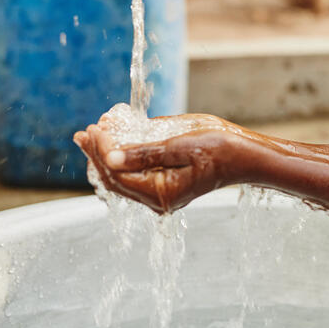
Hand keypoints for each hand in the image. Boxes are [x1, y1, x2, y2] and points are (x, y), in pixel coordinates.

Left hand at [74, 112, 245, 213]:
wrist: (245, 156)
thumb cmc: (221, 149)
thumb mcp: (182, 145)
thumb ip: (146, 152)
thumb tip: (111, 157)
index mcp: (161, 193)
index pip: (118, 174)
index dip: (102, 151)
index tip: (95, 128)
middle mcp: (157, 198)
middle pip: (115, 179)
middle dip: (97, 154)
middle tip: (83, 132)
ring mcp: (161, 192)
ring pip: (122, 177)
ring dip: (106, 155)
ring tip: (92, 134)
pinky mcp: (165, 182)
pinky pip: (135, 173)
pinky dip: (122, 156)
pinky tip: (114, 139)